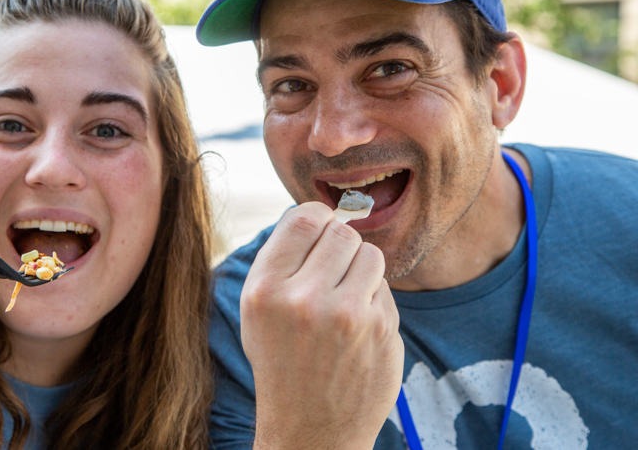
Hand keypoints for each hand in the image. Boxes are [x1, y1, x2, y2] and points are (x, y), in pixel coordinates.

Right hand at [240, 202, 403, 449]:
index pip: (303, 217)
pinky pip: (385, 288)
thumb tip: (322, 213)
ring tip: (344, 300)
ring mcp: (348, 317)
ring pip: (370, 255)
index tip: (321, 230)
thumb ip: (282, 259)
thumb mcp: (257, 310)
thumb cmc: (281, 360)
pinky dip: (374, 300)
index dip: (317, 218)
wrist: (310, 430)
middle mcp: (305, 299)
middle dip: (340, 246)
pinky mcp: (382, 332)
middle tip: (332, 272)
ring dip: (361, 270)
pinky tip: (357, 330)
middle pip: (342, 232)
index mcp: (265, 290)